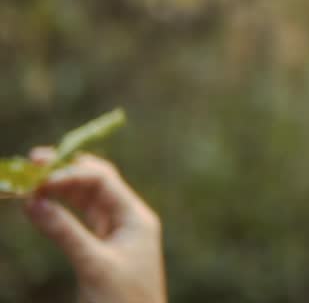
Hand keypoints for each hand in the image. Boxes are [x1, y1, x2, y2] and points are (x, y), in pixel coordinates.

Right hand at [23, 148, 166, 302]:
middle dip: (67, 169)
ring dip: (62, 187)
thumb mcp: (92, 264)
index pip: (103, 181)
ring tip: (32, 178)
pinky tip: (42, 203)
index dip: (69, 172)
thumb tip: (33, 200)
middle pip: (97, 183)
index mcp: (137, 217)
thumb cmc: (123, 300)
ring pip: (88, 199)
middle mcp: (129, 219)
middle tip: (33, 160)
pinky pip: (82, 218)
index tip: (38, 174)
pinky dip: (62, 209)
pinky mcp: (104, 247)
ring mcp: (117, 232)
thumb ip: (64, 232)